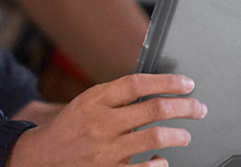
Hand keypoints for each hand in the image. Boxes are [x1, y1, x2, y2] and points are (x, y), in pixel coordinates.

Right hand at [6, 73, 204, 166]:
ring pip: (155, 137)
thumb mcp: (87, 102)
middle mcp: (102, 122)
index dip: (167, 81)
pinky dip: (159, 164)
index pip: (138, 83)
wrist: (42, 157)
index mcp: (97, 99)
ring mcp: (106, 149)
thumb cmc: (70, 128)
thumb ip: (116, 97)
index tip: (187, 84)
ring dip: (178, 135)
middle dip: (184, 107)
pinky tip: (162, 160)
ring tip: (185, 136)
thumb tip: (155, 90)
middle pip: (154, 109)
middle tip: (199, 109)